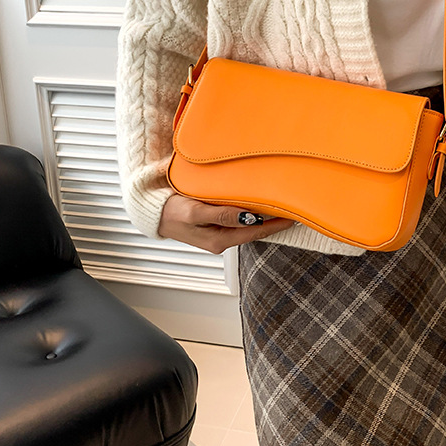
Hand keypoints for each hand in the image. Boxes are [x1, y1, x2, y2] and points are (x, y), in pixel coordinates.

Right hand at [158, 192, 295, 253]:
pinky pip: (237, 219)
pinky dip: (249, 212)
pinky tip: (256, 205)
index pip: (255, 232)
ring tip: (280, 207)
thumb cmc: (170, 212)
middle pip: (254, 231)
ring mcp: (218, 232)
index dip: (275, 225)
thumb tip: (249, 217)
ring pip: (247, 225)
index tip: (293, 217)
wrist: (152, 212)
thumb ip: (221, 215)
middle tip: (293, 209)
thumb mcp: (194, 213)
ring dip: (263, 217)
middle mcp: (221, 239)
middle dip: (273, 222)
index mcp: (219, 240)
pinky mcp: (213, 224)